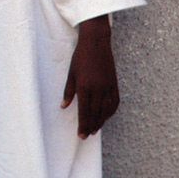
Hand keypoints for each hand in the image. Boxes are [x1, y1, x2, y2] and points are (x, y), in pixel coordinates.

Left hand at [62, 21, 119, 138]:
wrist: (96, 42)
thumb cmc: (81, 57)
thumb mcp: (71, 74)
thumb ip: (68, 92)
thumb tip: (64, 107)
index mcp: (85, 87)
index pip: (84, 111)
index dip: (83, 125)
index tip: (81, 135)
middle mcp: (98, 89)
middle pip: (96, 113)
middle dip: (91, 126)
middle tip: (87, 135)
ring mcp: (108, 86)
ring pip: (106, 110)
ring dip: (101, 121)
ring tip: (96, 129)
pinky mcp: (114, 83)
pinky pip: (115, 102)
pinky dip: (111, 111)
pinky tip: (107, 116)